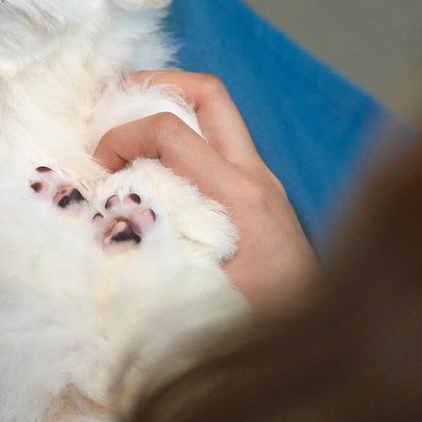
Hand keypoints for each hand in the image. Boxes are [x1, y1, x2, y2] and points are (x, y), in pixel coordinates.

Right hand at [94, 71, 317, 310]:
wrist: (322, 336)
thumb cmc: (266, 324)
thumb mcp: (201, 297)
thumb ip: (153, 260)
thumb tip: (100, 236)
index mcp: (238, 197)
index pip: (171, 132)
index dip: (123, 136)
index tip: (98, 167)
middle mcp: (255, 178)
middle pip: (210, 95)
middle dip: (156, 84)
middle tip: (114, 101)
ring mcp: (263, 183)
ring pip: (219, 117)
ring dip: (172, 111)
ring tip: (130, 132)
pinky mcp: (262, 198)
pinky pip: (221, 148)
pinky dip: (186, 144)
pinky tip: (157, 171)